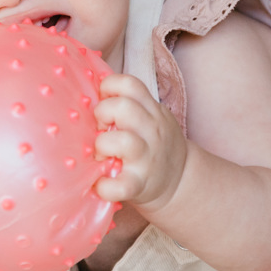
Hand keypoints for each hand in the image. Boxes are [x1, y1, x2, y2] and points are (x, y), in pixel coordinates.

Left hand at [92, 73, 188, 211]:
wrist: (179, 182)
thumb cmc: (152, 144)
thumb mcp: (150, 117)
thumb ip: (129, 104)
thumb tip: (91, 92)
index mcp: (152, 110)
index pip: (129, 84)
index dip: (109, 87)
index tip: (103, 101)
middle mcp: (151, 130)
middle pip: (123, 107)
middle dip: (103, 114)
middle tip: (99, 128)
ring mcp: (146, 158)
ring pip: (123, 141)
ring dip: (103, 146)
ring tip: (100, 154)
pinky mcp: (139, 184)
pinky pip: (120, 186)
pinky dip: (105, 187)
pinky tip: (99, 184)